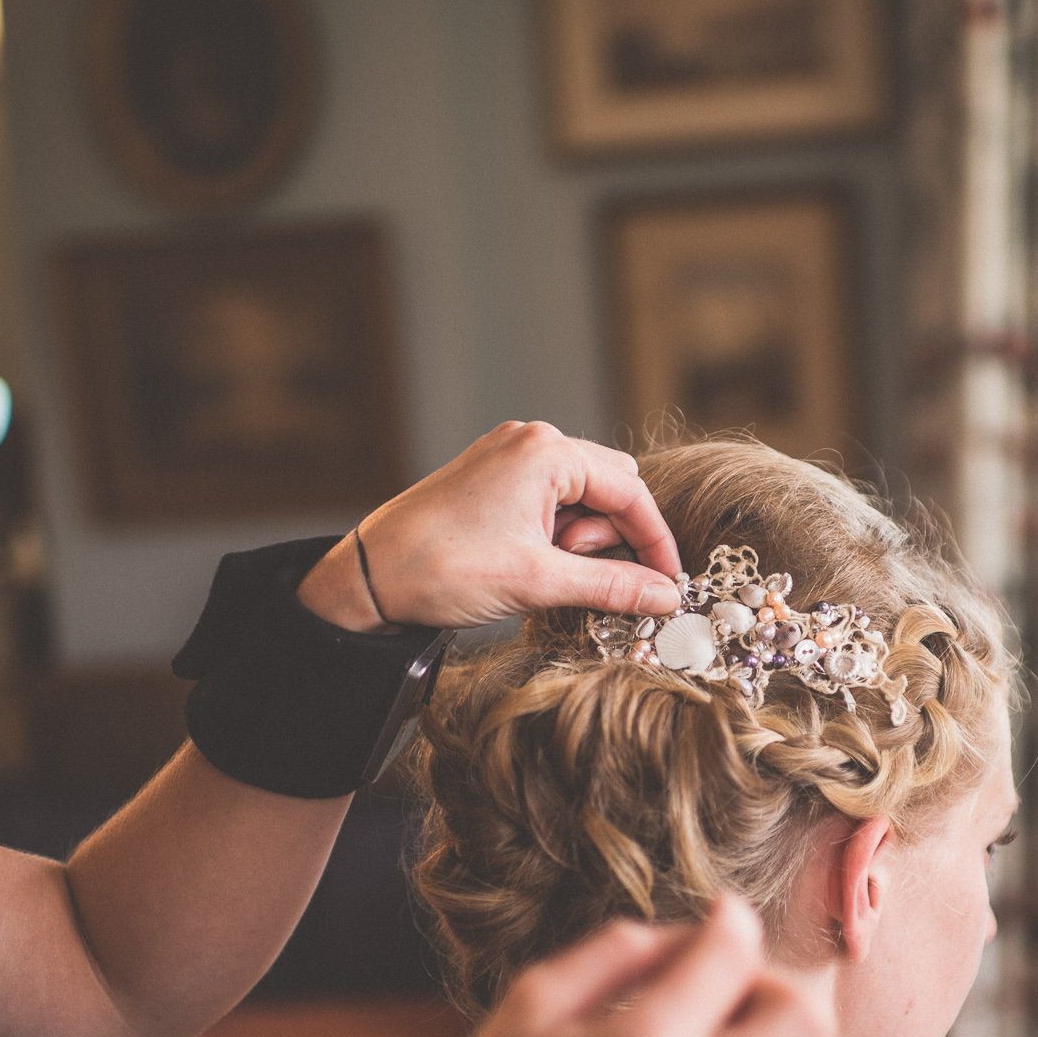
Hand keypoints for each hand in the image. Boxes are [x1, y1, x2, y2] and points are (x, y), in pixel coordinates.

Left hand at [297, 420, 683, 630]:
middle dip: (613, 538)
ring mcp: (507, 457)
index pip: (630, 491)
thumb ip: (612, 585)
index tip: (668, 584)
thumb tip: (666, 595)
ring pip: (580, 496)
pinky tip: (537, 565)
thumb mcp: (538, 582)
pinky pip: (548, 501)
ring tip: (548, 573)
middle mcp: (529, 441)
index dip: (655, 542)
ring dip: (582, 540)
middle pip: (611, 486)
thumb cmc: (443, 568)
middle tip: (588, 578)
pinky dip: (557, 536)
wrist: (368, 577)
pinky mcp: (491, 478)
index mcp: (546, 451)